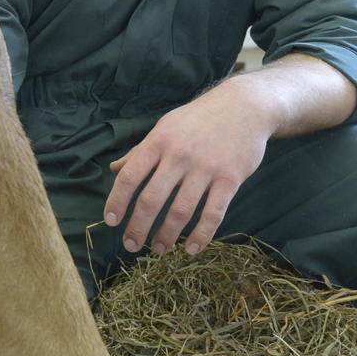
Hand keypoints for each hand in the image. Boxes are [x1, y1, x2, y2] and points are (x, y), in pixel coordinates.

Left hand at [103, 84, 273, 255]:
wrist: (244, 106)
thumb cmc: (198, 119)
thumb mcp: (165, 127)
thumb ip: (140, 151)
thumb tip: (114, 169)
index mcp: (158, 142)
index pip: (130, 177)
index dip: (117, 202)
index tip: (111, 222)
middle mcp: (179, 156)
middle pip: (152, 199)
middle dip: (138, 227)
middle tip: (131, 245)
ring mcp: (206, 168)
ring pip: (181, 211)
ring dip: (167, 235)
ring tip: (159, 249)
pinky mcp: (230, 179)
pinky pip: (213, 213)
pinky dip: (201, 235)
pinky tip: (191, 249)